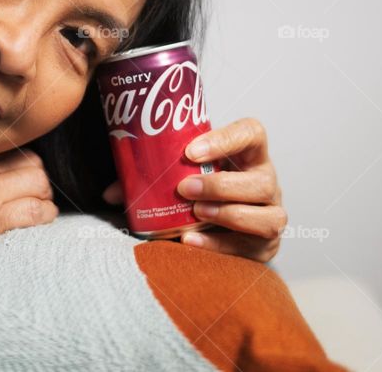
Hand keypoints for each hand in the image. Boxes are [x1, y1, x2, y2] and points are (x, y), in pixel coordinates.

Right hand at [0, 147, 57, 276]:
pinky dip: (43, 214)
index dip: (19, 159)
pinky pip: (33, 213)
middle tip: (30, 188)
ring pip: (39, 183)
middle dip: (36, 175)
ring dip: (42, 194)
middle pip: (32, 161)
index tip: (17, 170)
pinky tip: (41, 217)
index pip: (10, 146)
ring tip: (36, 203)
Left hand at [102, 118, 285, 262]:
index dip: (225, 140)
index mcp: (249, 153)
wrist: (223, 224)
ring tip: (195, 214)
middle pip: (261, 181)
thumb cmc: (200, 188)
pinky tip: (190, 241)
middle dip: (220, 186)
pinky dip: (218, 246)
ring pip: (268, 216)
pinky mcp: (266, 246)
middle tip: (184, 189)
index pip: (250, 132)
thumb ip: (149, 177)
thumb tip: (110, 192)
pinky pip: (251, 248)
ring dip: (229, 215)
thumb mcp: (183, 173)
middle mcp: (266, 182)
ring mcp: (271, 214)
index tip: (190, 152)